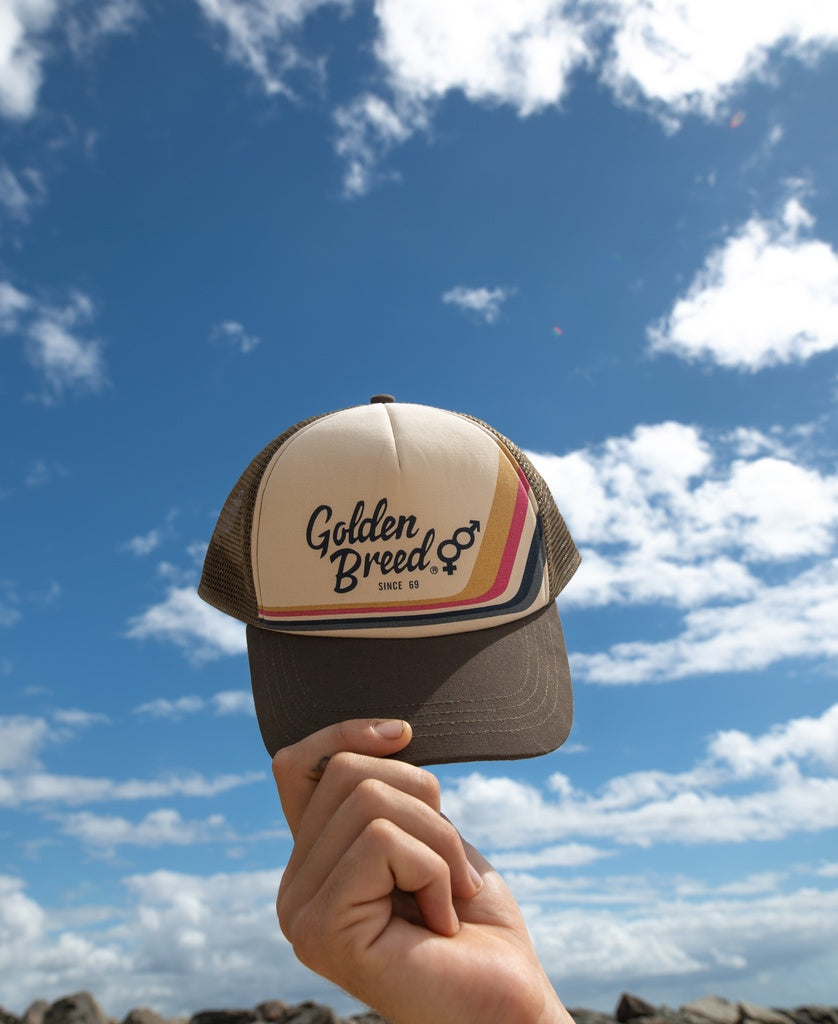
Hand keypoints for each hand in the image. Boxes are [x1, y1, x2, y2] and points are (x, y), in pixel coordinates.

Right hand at [273, 719, 572, 1023]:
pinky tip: (440, 921)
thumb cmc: (477, 923)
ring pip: (370, 802)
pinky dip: (432, 869)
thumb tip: (386, 736)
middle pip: (349, 774)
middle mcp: (293, 887)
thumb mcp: (431, 835)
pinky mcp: (321, 930)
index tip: (405, 734)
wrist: (509, 1002)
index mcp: (313, 862)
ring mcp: (300, 912)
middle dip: (425, 803)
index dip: (346, 732)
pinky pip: (381, 842)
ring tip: (448, 896)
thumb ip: (390, 797)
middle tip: (452, 869)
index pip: (296, 764)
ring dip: (438, 842)